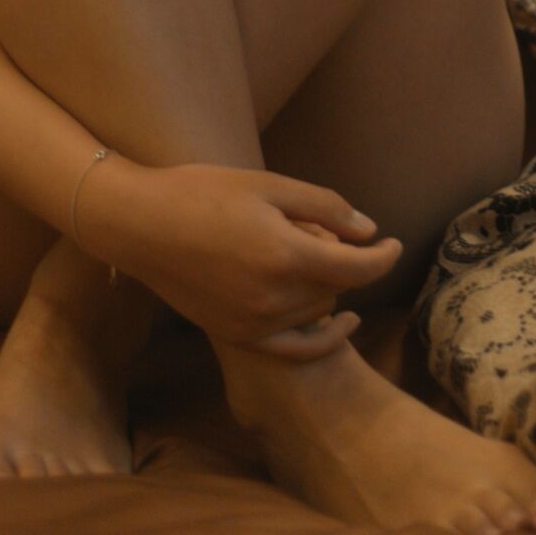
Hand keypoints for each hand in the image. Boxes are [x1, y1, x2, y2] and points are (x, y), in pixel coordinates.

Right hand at [81, 157, 402, 357]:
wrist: (141, 225)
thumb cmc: (202, 192)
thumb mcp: (267, 185)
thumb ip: (323, 207)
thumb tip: (368, 230)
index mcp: (286, 255)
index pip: (357, 267)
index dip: (383, 256)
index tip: (394, 243)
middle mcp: (276, 298)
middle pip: (337, 286)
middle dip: (342, 257)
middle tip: (316, 224)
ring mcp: (256, 324)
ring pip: (318, 311)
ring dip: (326, 285)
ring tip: (297, 248)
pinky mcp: (239, 336)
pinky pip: (296, 349)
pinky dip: (323, 339)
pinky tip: (340, 323)